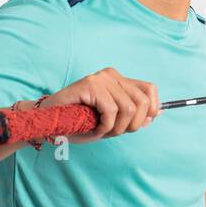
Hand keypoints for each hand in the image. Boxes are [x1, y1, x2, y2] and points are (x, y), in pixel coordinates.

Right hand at [42, 67, 161, 142]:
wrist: (50, 121)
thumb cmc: (79, 121)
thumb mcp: (112, 120)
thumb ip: (133, 115)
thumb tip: (156, 113)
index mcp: (119, 80)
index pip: (149, 89)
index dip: (151, 109)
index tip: (141, 123)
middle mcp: (111, 75)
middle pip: (142, 102)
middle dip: (132, 125)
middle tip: (115, 132)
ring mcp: (100, 78)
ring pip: (127, 109)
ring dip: (117, 128)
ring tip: (102, 131)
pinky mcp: (89, 85)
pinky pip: (111, 111)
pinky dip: (105, 126)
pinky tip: (94, 128)